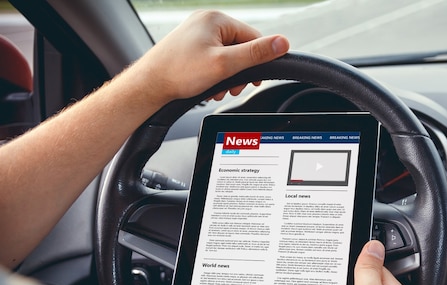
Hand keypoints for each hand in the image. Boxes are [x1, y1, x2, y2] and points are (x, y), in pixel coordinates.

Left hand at [131, 10, 289, 102]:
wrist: (149, 86)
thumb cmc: (179, 73)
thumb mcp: (224, 64)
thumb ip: (255, 54)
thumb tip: (282, 43)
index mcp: (216, 19)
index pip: (252, 37)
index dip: (257, 61)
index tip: (254, 80)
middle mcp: (206, 22)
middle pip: (239, 47)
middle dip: (239, 72)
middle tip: (232, 88)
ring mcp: (196, 34)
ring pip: (226, 56)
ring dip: (227, 76)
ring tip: (217, 89)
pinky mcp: (189, 48)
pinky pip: (213, 59)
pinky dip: (215, 75)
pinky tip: (208, 86)